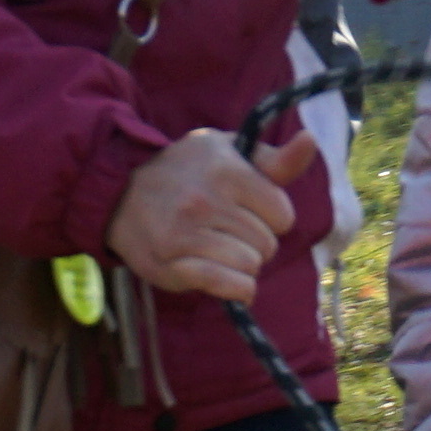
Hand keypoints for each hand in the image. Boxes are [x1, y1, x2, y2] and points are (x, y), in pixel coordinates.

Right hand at [108, 125, 319, 304]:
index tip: (249, 209)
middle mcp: (205, 201)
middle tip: (228, 231)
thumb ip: (275, 159)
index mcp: (226, 170)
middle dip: (255, 243)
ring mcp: (186, 234)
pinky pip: (229, 287)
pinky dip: (236, 289)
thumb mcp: (229, 152)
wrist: (121, 192)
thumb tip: (310, 141)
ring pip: (251, 268)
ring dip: (242, 267)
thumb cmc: (186, 171)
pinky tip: (225, 277)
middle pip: (267, 245)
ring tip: (218, 249)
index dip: (271, 217)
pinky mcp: (172, 265)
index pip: (283, 215)